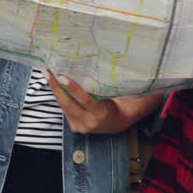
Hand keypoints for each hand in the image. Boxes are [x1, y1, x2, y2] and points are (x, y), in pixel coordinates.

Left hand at [45, 70, 163, 133]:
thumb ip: (139, 85)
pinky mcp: (74, 125)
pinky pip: (65, 108)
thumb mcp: (138, 97)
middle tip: (47, 70)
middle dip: (56, 87)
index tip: (63, 75)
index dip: (75, 89)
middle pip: (68, 104)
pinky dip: (59, 94)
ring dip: (54, 89)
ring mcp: (80, 126)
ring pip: (64, 106)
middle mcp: (89, 123)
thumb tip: (146, 66)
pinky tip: (52, 80)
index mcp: (104, 115)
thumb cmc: (131, 106)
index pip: (87, 102)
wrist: (123, 124)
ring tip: (46, 71)